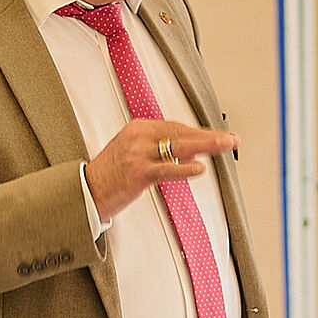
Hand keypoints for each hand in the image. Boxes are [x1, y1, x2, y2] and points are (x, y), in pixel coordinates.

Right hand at [86, 118, 238, 220]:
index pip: (177, 127)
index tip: (219, 136)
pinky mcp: (137, 172)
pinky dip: (184, 168)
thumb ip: (159, 148)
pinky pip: (166, 169)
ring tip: (225, 145)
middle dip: (210, 137)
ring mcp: (138, 153)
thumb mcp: (134, 151)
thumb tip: (189, 151)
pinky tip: (199, 168)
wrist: (86, 191)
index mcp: (139, 128)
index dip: (201, 132)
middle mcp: (139, 136)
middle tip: (231, 139)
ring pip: (178, 147)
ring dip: (206, 145)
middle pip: (182, 133)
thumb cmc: (111, 174)